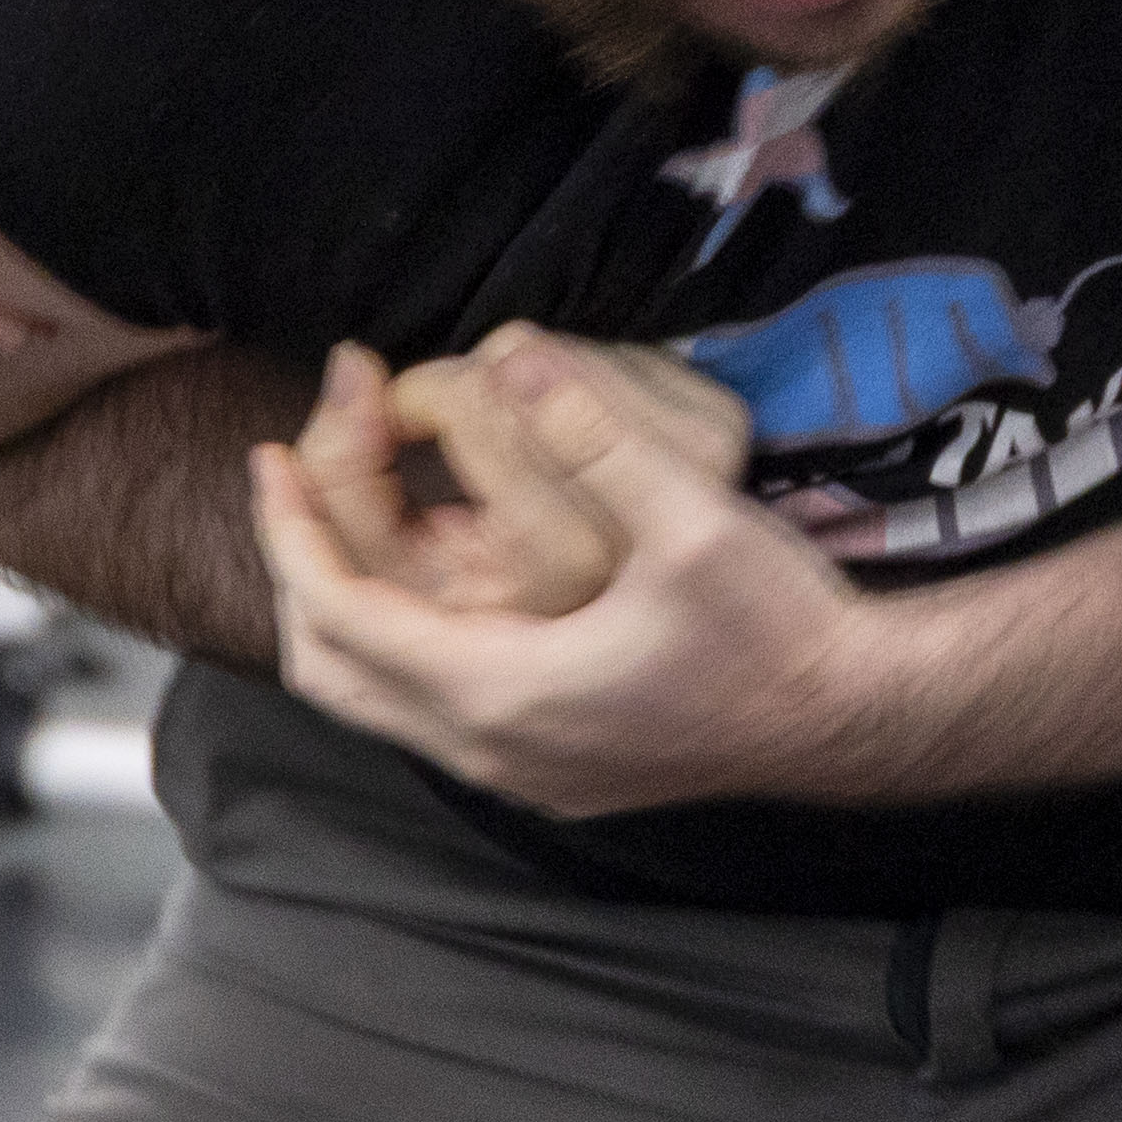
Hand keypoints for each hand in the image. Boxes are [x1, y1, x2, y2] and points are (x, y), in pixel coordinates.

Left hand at [252, 328, 885, 817]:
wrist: (851, 715)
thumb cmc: (777, 625)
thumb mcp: (690, 515)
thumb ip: (594, 433)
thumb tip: (510, 350)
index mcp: (499, 691)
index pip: (340, 614)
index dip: (291, 528)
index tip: (270, 451)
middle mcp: (488, 748)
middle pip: (331, 673)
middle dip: (297, 569)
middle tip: (294, 479)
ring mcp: (519, 771)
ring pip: (377, 701)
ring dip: (346, 608)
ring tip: (349, 518)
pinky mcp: (554, 771)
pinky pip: (429, 711)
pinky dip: (398, 641)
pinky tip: (436, 579)